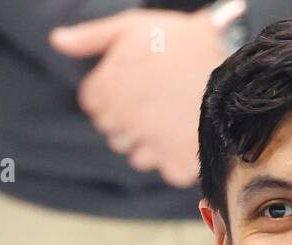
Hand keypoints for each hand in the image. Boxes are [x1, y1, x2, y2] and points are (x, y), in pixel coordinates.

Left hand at [50, 6, 238, 186]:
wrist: (236, 65)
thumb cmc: (182, 41)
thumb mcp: (133, 26)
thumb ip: (91, 37)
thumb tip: (56, 41)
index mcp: (106, 89)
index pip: (92, 104)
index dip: (111, 93)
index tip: (134, 83)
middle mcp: (123, 122)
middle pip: (112, 132)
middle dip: (128, 119)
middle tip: (157, 100)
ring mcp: (151, 145)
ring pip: (136, 155)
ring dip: (150, 142)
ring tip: (174, 117)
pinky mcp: (177, 164)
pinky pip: (166, 170)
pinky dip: (175, 159)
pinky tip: (188, 135)